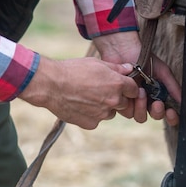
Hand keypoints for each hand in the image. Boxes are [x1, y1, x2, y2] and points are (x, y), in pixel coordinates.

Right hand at [18, 56, 138, 128]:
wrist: (51, 85)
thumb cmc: (73, 70)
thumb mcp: (96, 63)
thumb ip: (116, 68)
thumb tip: (129, 69)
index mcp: (117, 84)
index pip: (134, 90)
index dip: (129, 87)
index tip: (122, 86)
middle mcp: (113, 100)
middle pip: (124, 103)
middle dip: (117, 98)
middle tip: (101, 90)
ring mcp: (102, 114)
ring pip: (110, 113)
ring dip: (105, 107)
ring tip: (88, 97)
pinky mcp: (91, 124)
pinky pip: (96, 120)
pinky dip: (92, 114)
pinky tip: (80, 104)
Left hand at [93, 31, 180, 125]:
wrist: (124, 50)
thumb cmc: (143, 58)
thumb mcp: (163, 71)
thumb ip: (173, 87)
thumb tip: (182, 101)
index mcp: (158, 95)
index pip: (167, 113)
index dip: (171, 117)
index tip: (171, 113)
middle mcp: (147, 101)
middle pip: (154, 116)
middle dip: (157, 112)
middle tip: (157, 103)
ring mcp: (133, 102)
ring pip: (140, 117)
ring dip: (142, 107)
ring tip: (141, 91)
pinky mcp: (120, 101)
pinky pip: (126, 112)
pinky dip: (130, 102)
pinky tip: (131, 90)